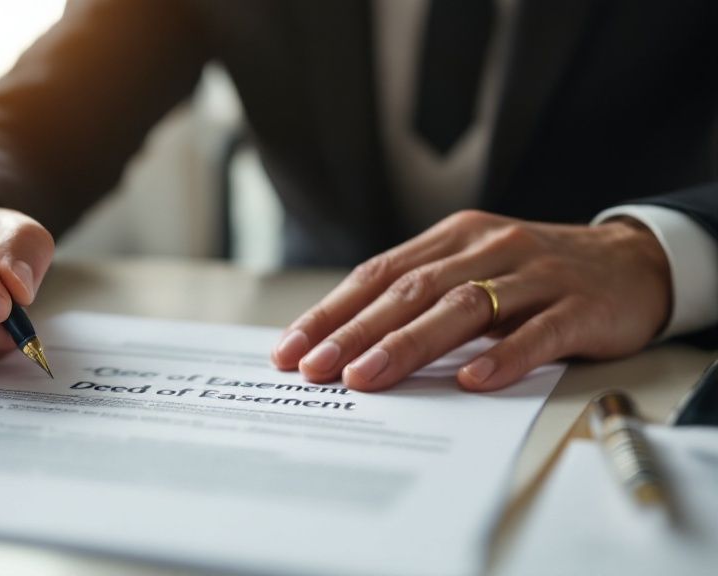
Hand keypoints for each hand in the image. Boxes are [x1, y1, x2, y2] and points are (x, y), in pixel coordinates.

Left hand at [271, 210, 671, 390]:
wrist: (632, 261)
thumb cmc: (534, 273)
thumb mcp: (473, 268)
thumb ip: (421, 294)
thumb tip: (345, 339)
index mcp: (453, 237)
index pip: (378, 274)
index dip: (331, 311)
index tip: (290, 348)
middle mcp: (488, 247)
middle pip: (412, 290)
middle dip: (355, 331)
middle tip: (315, 369)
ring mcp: (535, 274)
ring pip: (464, 307)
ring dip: (410, 343)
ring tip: (368, 377)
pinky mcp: (578, 305)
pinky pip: (537, 331)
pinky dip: (503, 354)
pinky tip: (473, 379)